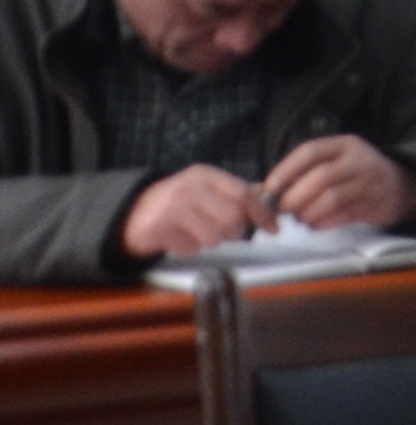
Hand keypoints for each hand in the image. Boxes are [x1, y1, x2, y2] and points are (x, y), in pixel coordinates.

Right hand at [120, 165, 265, 260]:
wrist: (133, 212)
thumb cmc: (178, 201)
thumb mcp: (205, 189)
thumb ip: (234, 192)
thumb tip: (268, 199)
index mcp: (205, 175)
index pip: (243, 193)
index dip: (261, 213)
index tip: (273, 228)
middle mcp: (189, 188)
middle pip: (232, 219)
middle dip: (234, 232)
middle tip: (224, 234)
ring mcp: (171, 208)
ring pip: (213, 237)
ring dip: (210, 242)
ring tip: (197, 234)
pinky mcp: (157, 229)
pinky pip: (190, 249)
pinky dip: (189, 249)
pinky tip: (180, 239)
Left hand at [261, 135, 415, 230]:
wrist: (402, 185)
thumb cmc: (356, 173)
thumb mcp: (337, 161)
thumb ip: (305, 171)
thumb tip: (265, 191)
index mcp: (345, 145)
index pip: (310, 152)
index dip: (285, 170)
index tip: (269, 188)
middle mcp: (359, 161)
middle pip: (320, 177)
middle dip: (295, 197)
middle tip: (284, 209)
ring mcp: (370, 184)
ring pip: (331, 199)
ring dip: (308, 213)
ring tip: (301, 218)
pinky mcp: (375, 206)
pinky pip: (342, 217)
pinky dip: (322, 224)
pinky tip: (316, 224)